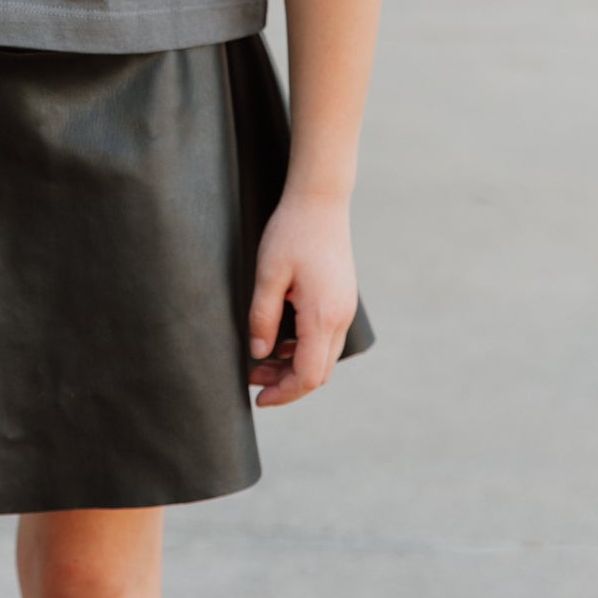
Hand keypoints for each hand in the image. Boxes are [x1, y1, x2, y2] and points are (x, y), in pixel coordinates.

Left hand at [246, 189, 358, 406]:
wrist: (320, 200)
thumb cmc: (291, 231)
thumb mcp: (267, 274)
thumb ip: (262, 317)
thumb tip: (258, 353)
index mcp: (324, 315)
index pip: (308, 376)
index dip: (284, 393)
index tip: (258, 398)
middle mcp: (341, 318)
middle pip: (318, 372)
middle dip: (286, 383)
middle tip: (252, 378)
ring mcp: (345, 309)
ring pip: (323, 357)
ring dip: (294, 365)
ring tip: (261, 360)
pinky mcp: (342, 299)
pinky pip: (326, 338)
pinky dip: (304, 348)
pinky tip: (281, 340)